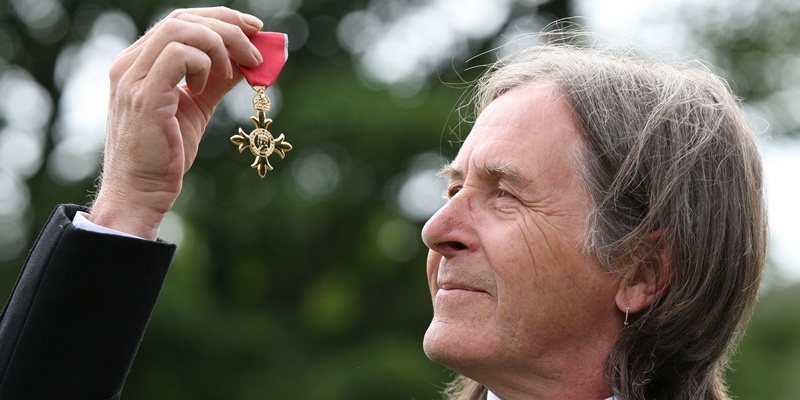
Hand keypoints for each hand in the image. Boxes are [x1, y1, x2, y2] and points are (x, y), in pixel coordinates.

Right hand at [89, 7, 263, 239]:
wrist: (141, 193)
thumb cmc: (166, 155)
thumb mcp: (198, 107)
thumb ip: (219, 80)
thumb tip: (251, 60)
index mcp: (139, 63)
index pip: (181, 21)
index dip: (221, 18)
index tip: (255, 29)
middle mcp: (130, 64)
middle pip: (182, 18)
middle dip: (228, 25)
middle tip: (256, 49)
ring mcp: (133, 78)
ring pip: (180, 29)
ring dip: (219, 44)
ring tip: (234, 72)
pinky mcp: (143, 96)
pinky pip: (177, 55)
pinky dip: (203, 64)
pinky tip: (207, 87)